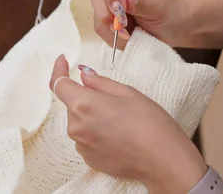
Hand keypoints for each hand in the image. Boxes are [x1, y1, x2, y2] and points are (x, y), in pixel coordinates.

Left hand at [49, 55, 206, 193]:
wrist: (164, 160)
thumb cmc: (150, 124)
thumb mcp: (126, 92)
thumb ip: (99, 82)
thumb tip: (83, 74)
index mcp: (83, 105)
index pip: (58, 83)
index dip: (59, 70)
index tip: (63, 61)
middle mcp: (76, 126)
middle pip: (72, 104)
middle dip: (87, 97)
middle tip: (114, 100)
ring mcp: (81, 145)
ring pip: (79, 122)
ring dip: (92, 116)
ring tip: (120, 121)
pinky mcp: (89, 159)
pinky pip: (86, 139)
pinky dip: (97, 133)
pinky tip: (118, 136)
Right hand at [89, 0, 186, 48]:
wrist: (170, 29)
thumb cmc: (168, 13)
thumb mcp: (161, 7)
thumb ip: (144, 3)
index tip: (122, 8)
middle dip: (106, 11)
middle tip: (122, 25)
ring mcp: (107, 3)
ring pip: (96, 13)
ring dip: (111, 29)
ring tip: (131, 36)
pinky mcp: (106, 20)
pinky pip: (100, 29)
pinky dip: (112, 37)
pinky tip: (127, 39)